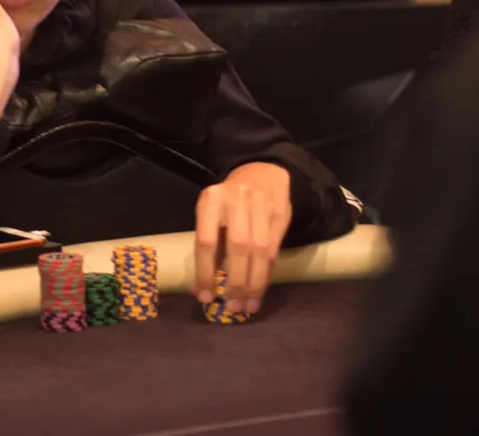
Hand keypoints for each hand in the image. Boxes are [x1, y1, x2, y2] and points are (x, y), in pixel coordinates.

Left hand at [191, 163, 292, 313]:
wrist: (263, 172)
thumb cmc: (229, 202)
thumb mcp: (211, 214)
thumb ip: (208, 248)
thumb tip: (199, 289)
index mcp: (210, 200)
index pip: (206, 242)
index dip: (206, 272)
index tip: (206, 297)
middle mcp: (236, 201)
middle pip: (237, 248)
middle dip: (235, 282)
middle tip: (232, 307)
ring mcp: (261, 206)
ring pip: (259, 251)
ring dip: (254, 283)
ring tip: (248, 306)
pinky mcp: (279, 214)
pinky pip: (273, 250)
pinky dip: (266, 273)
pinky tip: (260, 290)